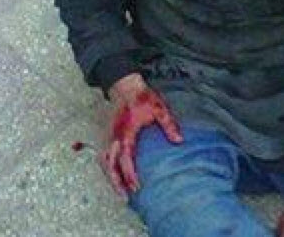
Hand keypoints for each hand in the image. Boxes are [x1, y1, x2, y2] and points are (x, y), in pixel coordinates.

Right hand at [100, 73, 182, 197]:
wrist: (125, 86)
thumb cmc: (142, 97)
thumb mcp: (159, 109)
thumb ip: (169, 125)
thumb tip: (179, 140)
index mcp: (126, 132)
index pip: (126, 158)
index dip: (130, 174)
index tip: (136, 186)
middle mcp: (113, 136)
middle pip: (109, 165)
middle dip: (116, 182)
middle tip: (125, 197)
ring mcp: (108, 136)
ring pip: (104, 162)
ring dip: (110, 177)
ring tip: (119, 190)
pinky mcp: (106, 135)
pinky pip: (103, 156)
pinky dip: (107, 168)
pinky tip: (114, 175)